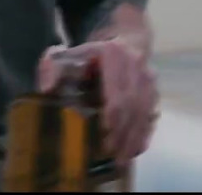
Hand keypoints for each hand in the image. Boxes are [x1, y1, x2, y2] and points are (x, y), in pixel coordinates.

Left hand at [36, 40, 158, 166]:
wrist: (124, 41)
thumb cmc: (88, 54)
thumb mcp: (66, 54)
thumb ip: (51, 67)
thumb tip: (46, 89)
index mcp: (115, 54)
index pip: (116, 89)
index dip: (113, 113)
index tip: (105, 133)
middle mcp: (137, 66)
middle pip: (132, 104)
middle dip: (123, 132)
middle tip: (110, 155)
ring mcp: (149, 79)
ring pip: (145, 112)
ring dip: (134, 138)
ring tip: (122, 161)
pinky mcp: (155, 92)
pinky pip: (152, 115)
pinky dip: (145, 134)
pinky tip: (135, 151)